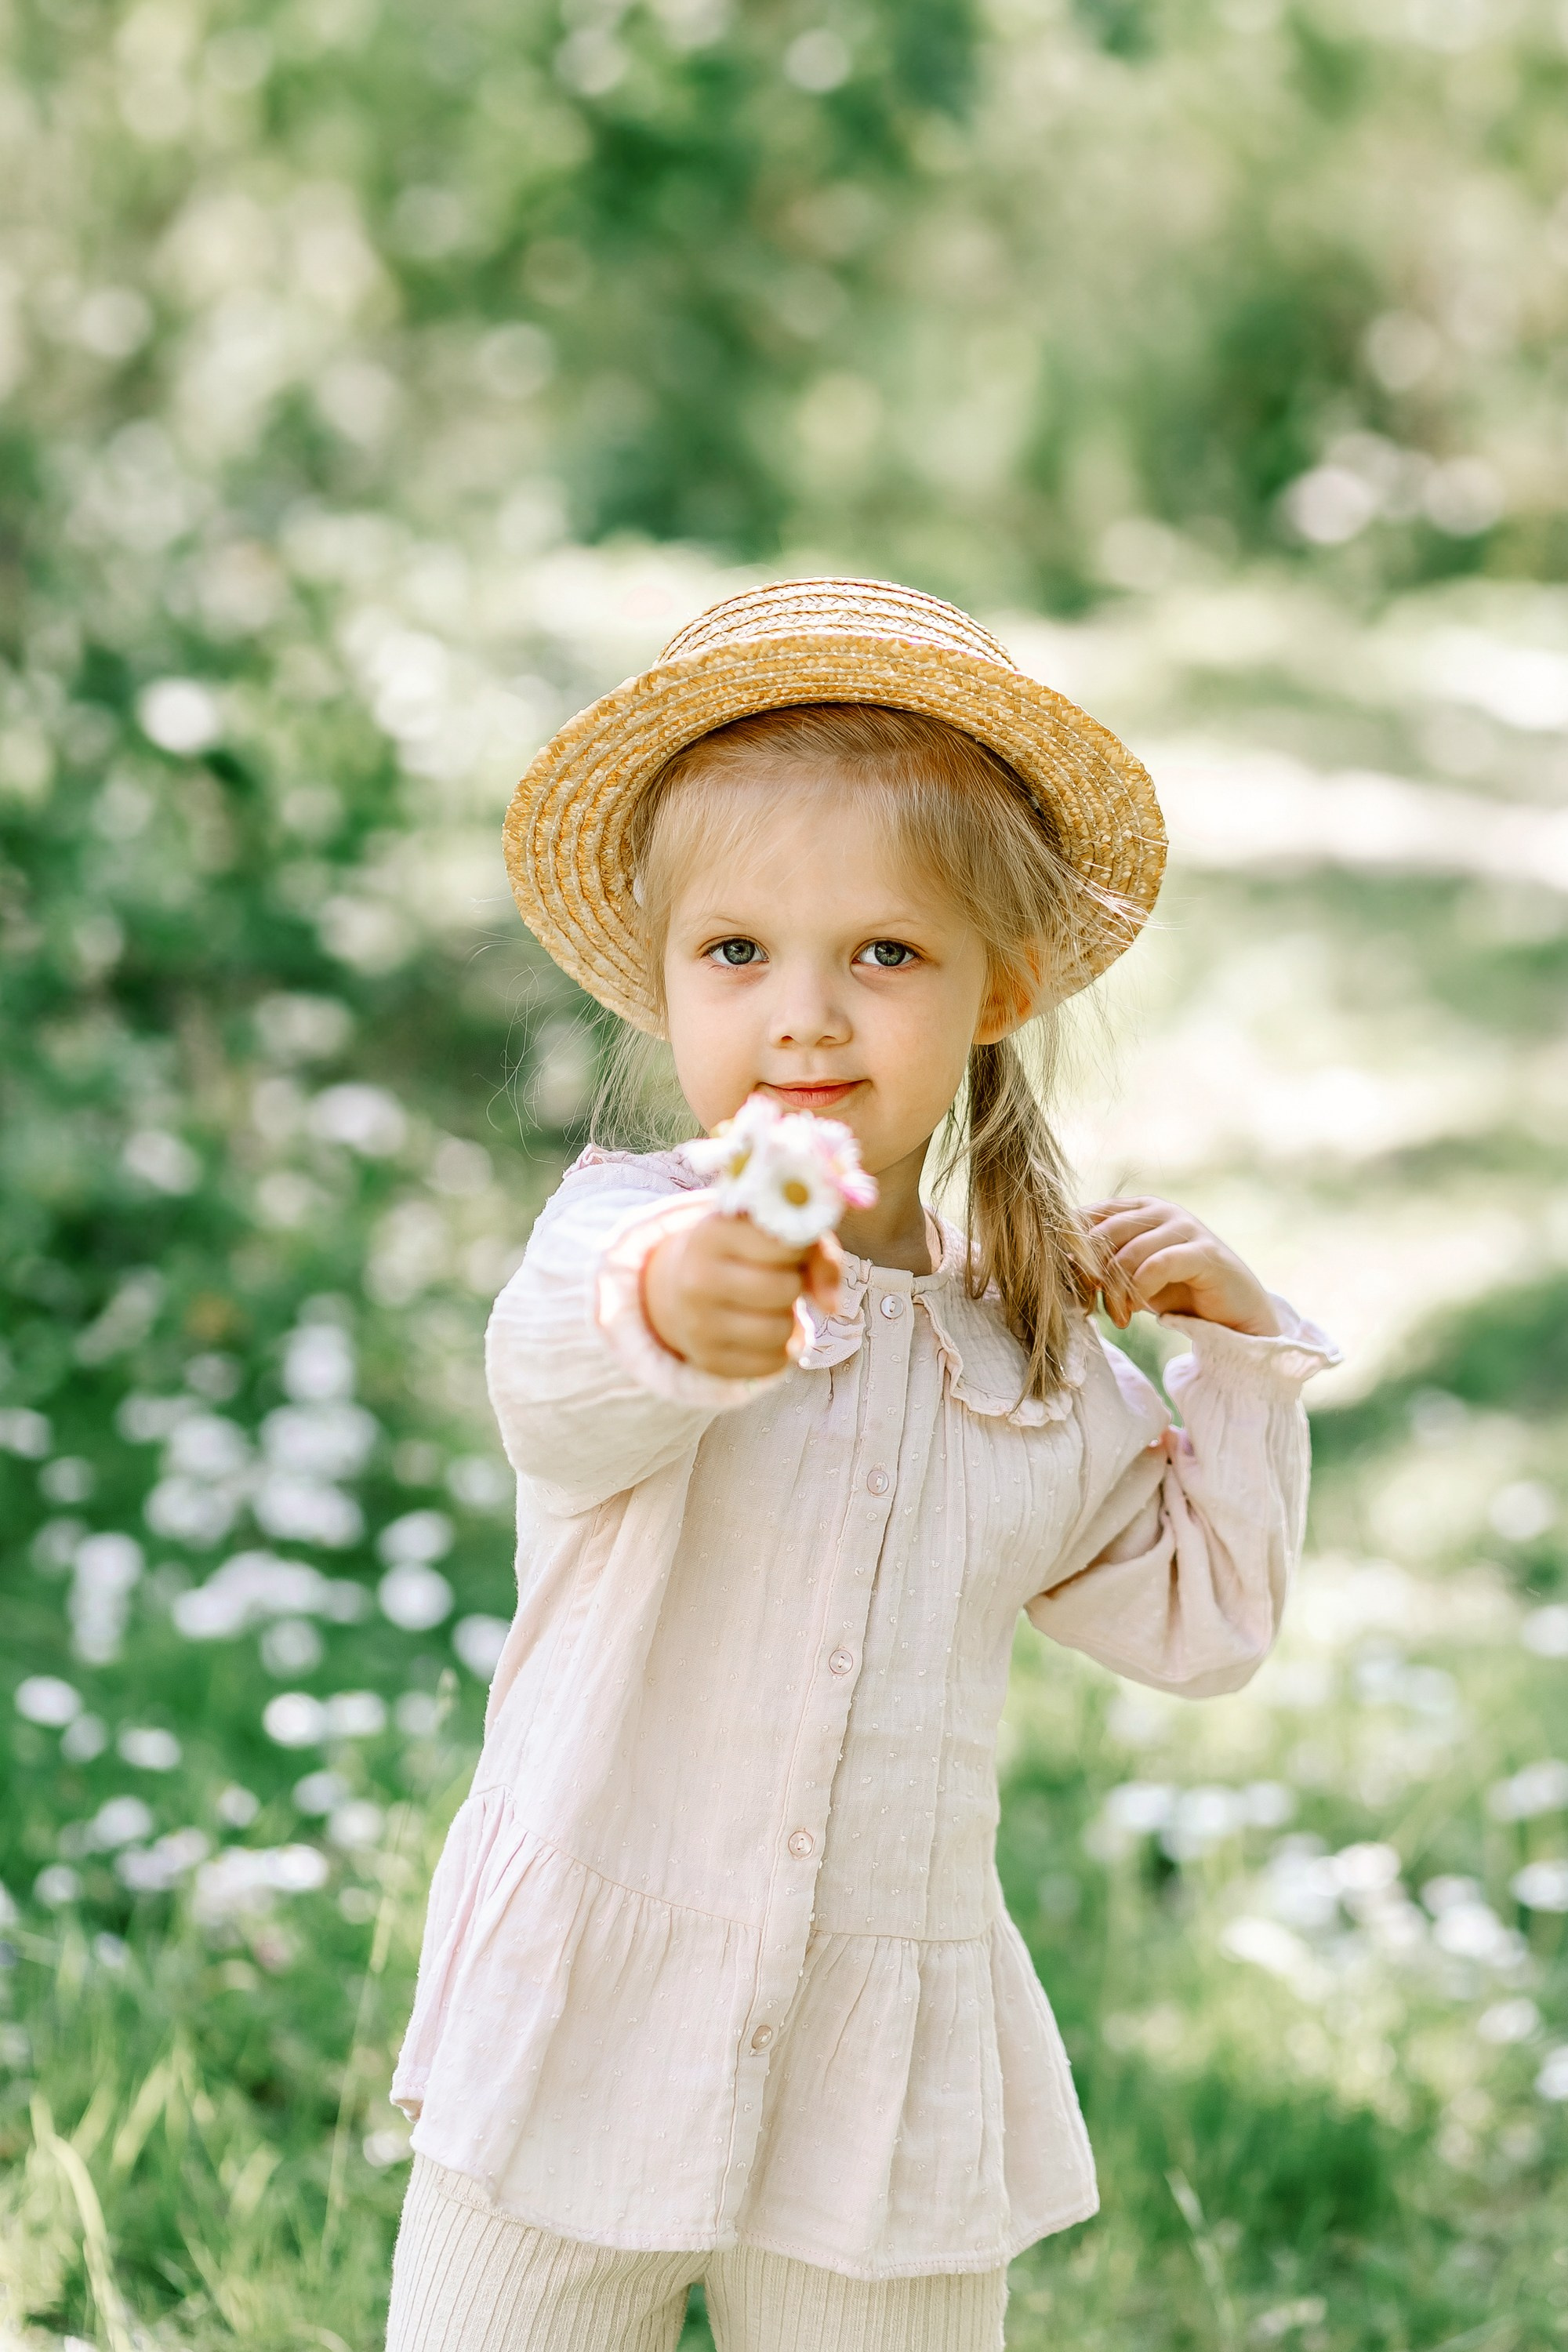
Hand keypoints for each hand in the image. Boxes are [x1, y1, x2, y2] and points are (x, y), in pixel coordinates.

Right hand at [643, 1211, 844, 1378]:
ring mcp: (698, 1323)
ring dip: (788, 1320)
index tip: (788, 1250)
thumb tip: (831, 1306)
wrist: (681, 1286)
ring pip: (780, 1331)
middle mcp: (698, 1278)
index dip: (798, 1249)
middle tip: (780, 1279)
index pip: (786, 1244)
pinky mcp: (709, 1360)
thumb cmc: (743, 1254)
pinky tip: (761, 1331)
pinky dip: (779, 1349)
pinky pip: (772, 1363)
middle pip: (784, 1289)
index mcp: (714, 1233)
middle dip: (794, 1285)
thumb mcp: (774, 1235)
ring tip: (770, 1306)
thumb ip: (816, 1253)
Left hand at [1082, 1197, 1278, 1337]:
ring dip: (1116, 1292)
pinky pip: (1157, 1265)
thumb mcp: (1129, 1275)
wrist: (1231, 1314)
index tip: (1066, 1283)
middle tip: (1091, 1305)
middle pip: (1102, 1233)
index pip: (1087, 1216)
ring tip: (1119, 1317)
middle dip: (1090, 1274)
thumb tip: (1055, 1266)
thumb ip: (1100, 1263)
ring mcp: (1185, 1227)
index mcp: (1136, 1209)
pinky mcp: (1204, 1252)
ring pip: (1127, 1252)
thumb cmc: (1176, 1292)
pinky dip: (1139, 1291)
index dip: (1069, 1250)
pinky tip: (1137, 1312)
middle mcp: (1159, 1210)